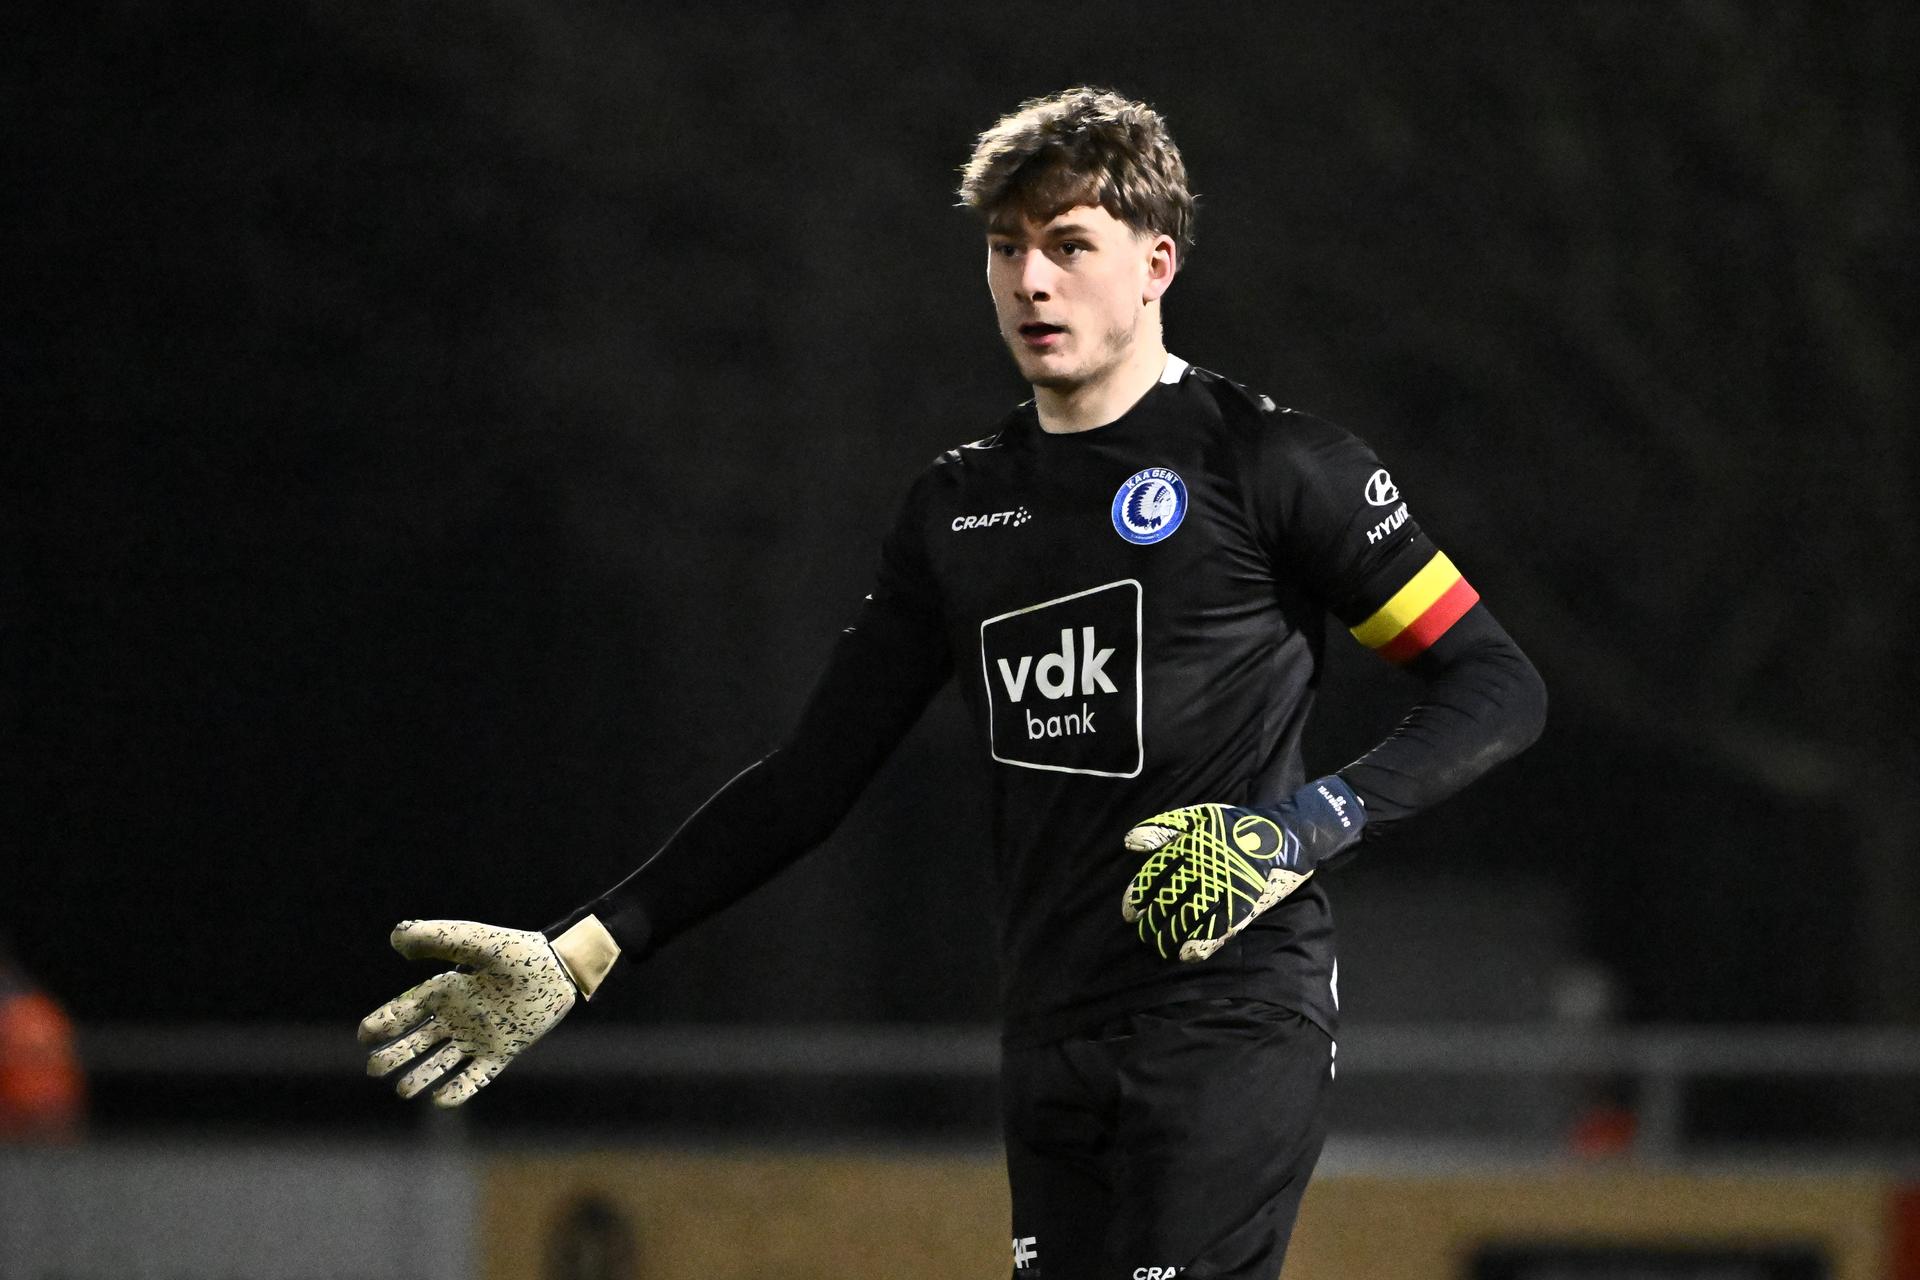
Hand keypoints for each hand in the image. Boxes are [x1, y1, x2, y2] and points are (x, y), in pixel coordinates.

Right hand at [357, 916, 616, 1107]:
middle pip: (417, 1041)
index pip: (406, 1010)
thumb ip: (439, 937)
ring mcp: (478, 1037)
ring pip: (440, 1063)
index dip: (383, 1022)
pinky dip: (459, 1090)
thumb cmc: (518, 951)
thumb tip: (396, 937)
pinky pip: (475, 1077)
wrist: (560, 970)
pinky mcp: (501, 1053)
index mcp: (446, 991)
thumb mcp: (476, 941)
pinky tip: (442, 1100)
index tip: (364, 1034)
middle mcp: (457, 1016)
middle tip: (374, 1068)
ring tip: (403, 1089)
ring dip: (421, 1077)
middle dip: (394, 1055)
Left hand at [1122, 776, 1363, 961]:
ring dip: (1171, 937)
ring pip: (1189, 919)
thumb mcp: (1197, 815)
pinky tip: (1187, 955)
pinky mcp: (1244, 905)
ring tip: (1162, 947)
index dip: (1138, 898)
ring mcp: (1223, 888)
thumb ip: (1161, 828)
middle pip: (1168, 902)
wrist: (1283, 834)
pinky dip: (1200, 944)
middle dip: (1153, 922)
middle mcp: (1202, 869)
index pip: (1153, 877)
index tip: (1130, 914)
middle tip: (1146, 935)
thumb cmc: (1235, 825)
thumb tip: (1129, 843)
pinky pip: (1217, 930)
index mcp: (1188, 847)